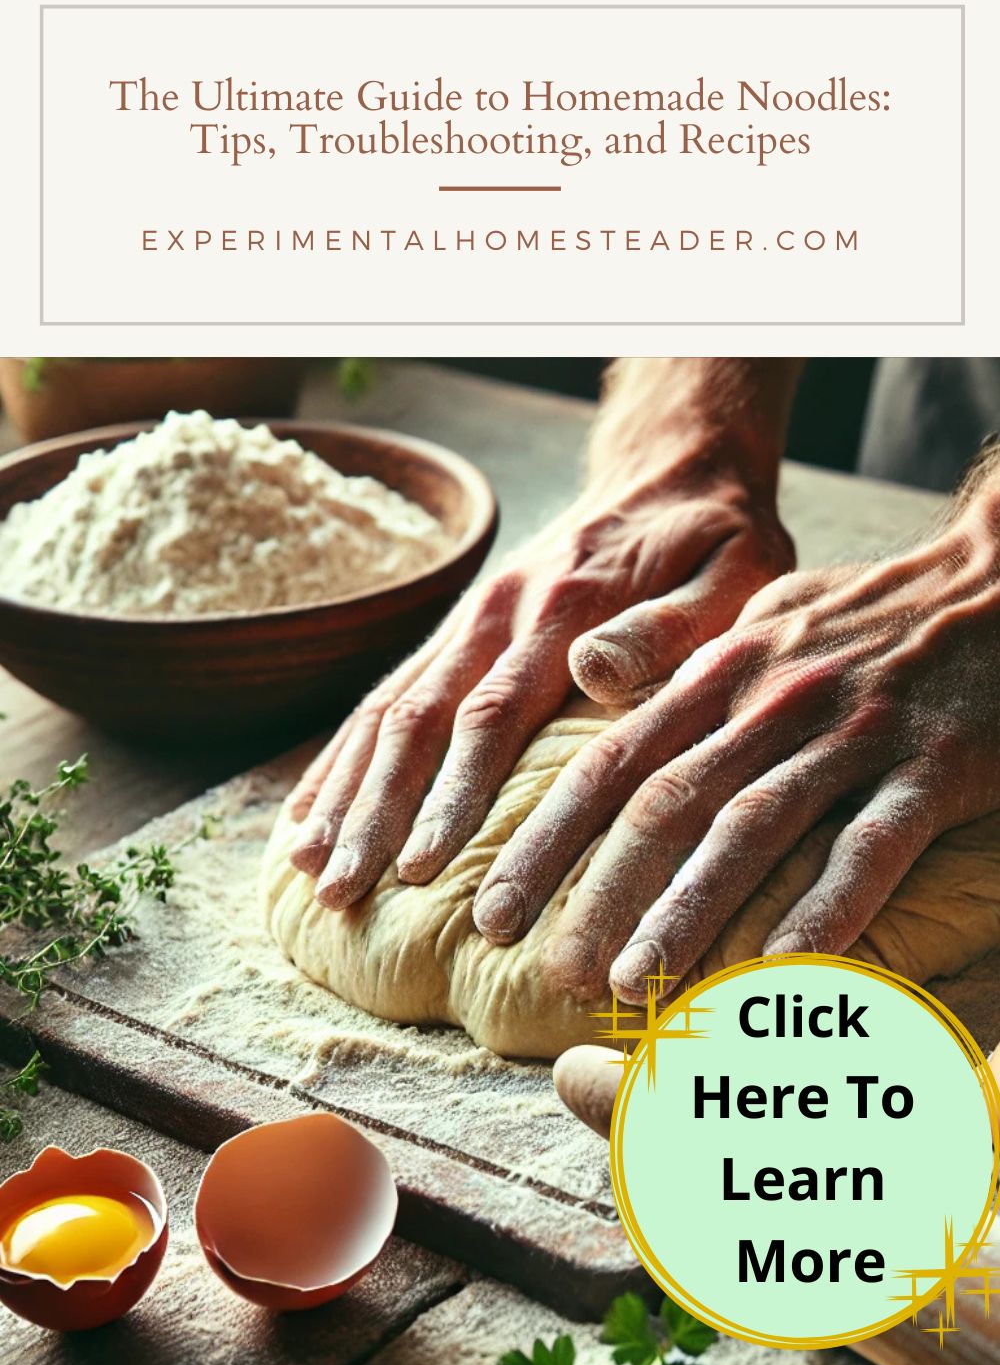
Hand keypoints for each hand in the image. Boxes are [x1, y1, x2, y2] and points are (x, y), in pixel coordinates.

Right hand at [289, 452, 792, 906]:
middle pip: (418, 720)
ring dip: (344, 791)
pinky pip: (385, 696)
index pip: (493, 715)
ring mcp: (469, 620)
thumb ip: (668, 627)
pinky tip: (309, 814)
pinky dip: (342, 758)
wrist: (670, 472)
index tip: (420, 868)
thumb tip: (591, 674)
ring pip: (386, 710)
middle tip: (341, 893)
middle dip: (374, 812)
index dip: (452, 795)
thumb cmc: (715, 542)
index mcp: (566, 609)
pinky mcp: (457, 632)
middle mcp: (500, 612)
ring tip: (306, 868)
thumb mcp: (731, 573)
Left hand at [472, 465, 999, 1003]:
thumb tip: (588, 680)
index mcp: (723, 674)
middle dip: (598, 892)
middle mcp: (772, 702)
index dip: (546, 840)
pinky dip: (824, 908)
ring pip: (752, 828)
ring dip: (687, 911)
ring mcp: (852, 734)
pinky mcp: (932, 766)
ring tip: (634, 985)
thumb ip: (678, 661)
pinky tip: (781, 971)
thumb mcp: (760, 619)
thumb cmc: (868, 615)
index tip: (491, 911)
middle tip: (548, 973)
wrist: (995, 577)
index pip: (611, 764)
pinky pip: (870, 846)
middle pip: (666, 804)